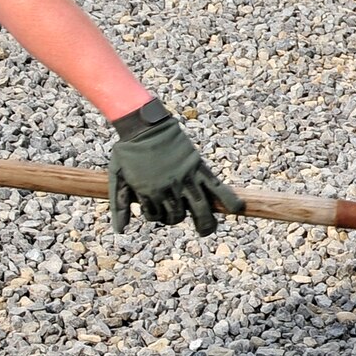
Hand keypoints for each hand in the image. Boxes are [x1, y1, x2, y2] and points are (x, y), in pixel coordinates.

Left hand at [108, 101, 244, 234]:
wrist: (143, 125)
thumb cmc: (128, 150)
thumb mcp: (118, 178)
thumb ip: (121, 206)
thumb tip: (120, 231)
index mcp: (149, 193)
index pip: (155, 217)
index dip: (155, 215)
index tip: (155, 207)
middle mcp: (169, 189)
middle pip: (176, 217)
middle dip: (174, 218)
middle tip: (177, 214)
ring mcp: (185, 179)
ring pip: (199, 208)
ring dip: (205, 223)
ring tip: (207, 230)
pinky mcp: (198, 168)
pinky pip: (216, 186)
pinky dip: (228, 198)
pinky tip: (237, 208)